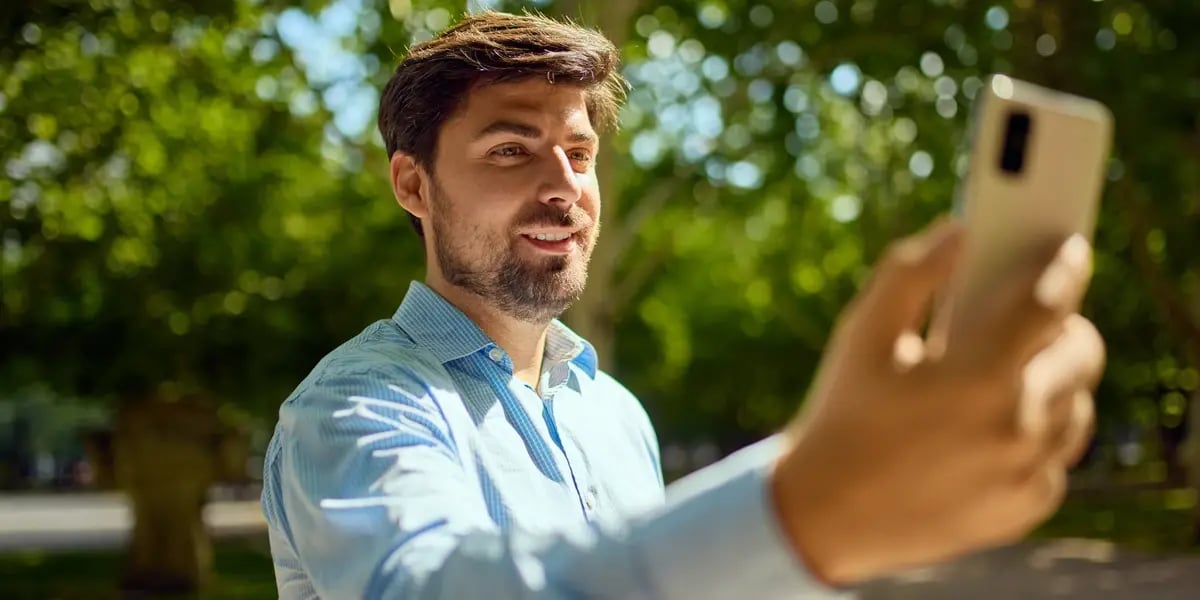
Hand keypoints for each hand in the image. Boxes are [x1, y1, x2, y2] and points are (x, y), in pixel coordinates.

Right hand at [768, 217, 1103, 585]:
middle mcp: (1017, 427)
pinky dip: (1038, 435)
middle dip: (1063, 327)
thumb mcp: (860, 335)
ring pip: (1077, 406)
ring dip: (1054, 382)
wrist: (826, 516)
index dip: (1065, 267)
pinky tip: (994, 427)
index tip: (1069, 249)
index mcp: (979, 376)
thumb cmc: (842, 416)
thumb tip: (956, 231)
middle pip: (1082, 353)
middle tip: (1032, 320)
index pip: (1050, 303)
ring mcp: (1027, 473)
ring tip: (1009, 375)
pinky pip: (1058, 455)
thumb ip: (908, 273)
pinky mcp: (1027, 507)